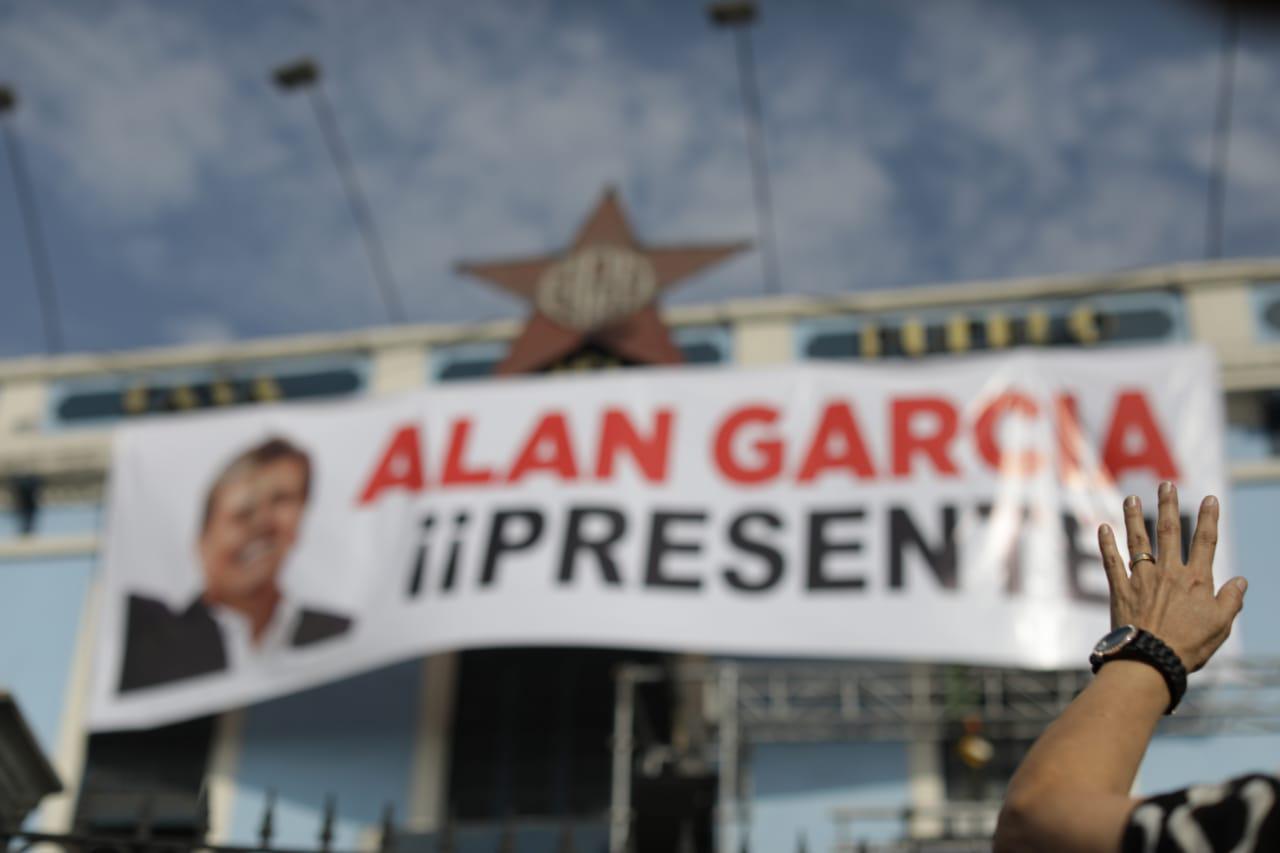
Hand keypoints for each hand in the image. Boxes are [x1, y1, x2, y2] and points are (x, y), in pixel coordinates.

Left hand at [1097, 482, 1246, 671]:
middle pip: (1168, 532)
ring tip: (1130, 498)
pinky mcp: (1120, 589)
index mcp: (1196, 580)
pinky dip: (1106, 543)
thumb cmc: (1189, 647)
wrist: (1151, 660)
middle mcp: (1168, 573)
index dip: (1209, 519)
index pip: (1205, 542)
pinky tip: (1102, 527)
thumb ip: (1231, 601)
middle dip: (1167, 506)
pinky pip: (1111, 561)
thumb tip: (1240, 581)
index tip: (1209, 499)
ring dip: (1133, 517)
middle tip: (1165, 485)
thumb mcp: (1220, 626)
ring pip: (1137, 541)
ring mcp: (1142, 579)